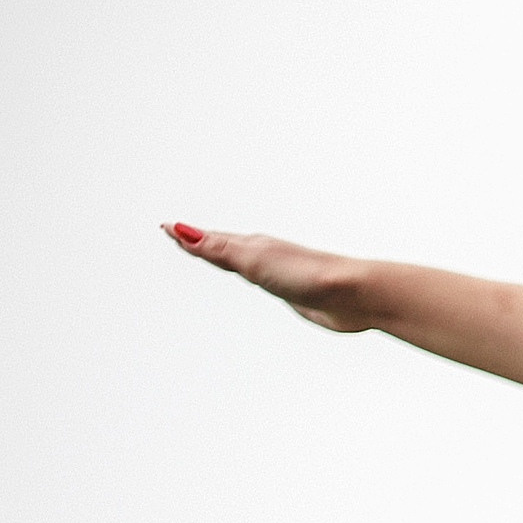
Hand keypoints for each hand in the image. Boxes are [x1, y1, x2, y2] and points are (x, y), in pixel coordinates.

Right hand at [162, 222, 376, 331]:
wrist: (354, 295)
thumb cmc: (309, 275)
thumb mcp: (253, 260)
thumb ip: (217, 248)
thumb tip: (180, 229)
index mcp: (254, 247)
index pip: (212, 240)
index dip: (189, 236)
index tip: (167, 228)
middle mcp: (266, 256)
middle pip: (226, 247)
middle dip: (202, 242)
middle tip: (180, 235)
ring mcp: (281, 274)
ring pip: (245, 263)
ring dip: (226, 257)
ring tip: (213, 253)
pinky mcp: (296, 293)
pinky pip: (264, 281)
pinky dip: (252, 276)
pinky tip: (258, 277)